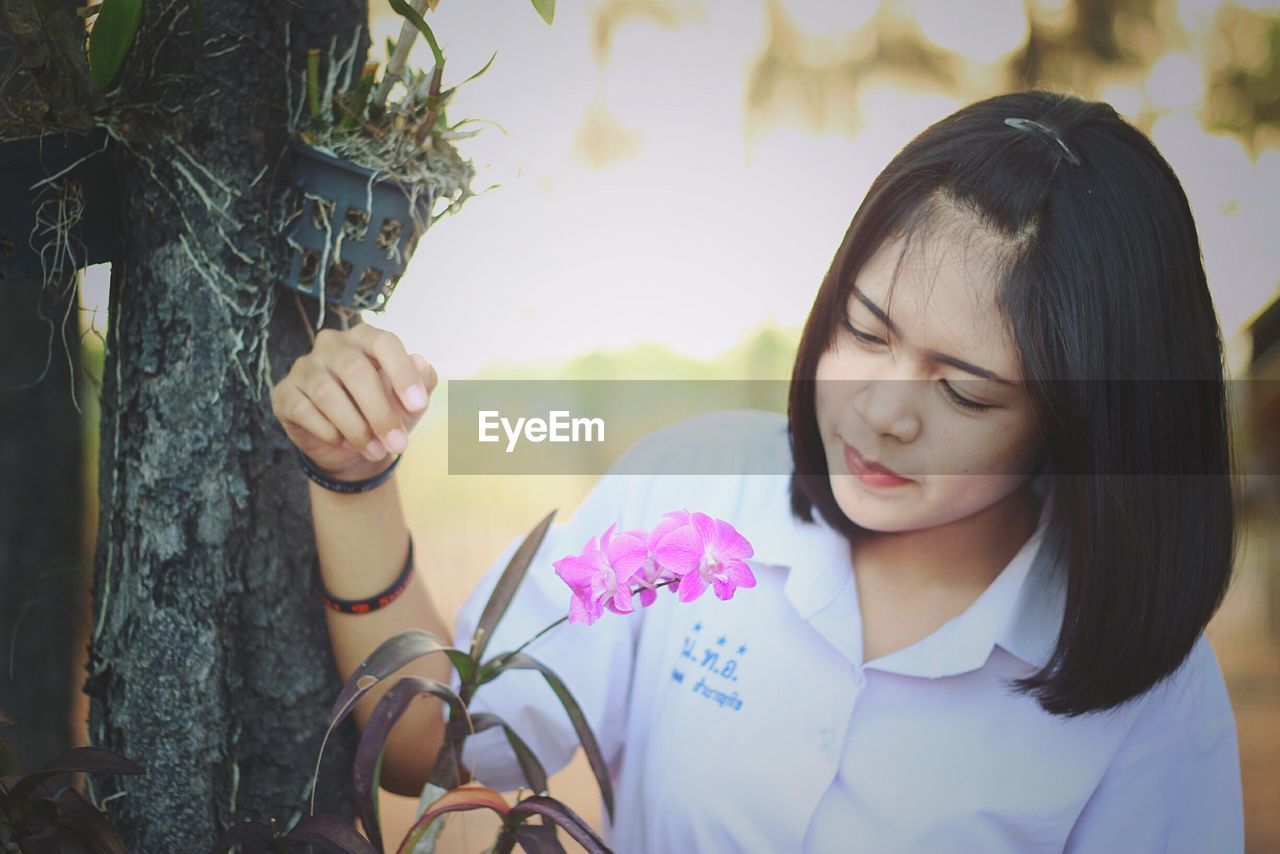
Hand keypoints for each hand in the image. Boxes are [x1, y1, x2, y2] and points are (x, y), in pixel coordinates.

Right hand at [271, 323, 438, 480]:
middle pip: (355, 370)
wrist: (351, 447)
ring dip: (356, 429)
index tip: (418, 406)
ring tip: (376, 451)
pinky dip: (329, 432)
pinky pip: (304, 410)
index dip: (402, 373)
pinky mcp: (285, 393)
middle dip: (380, 412)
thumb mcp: (410, 402)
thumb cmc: (385, 413)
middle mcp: (331, 344)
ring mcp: (304, 366)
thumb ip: (423, 382)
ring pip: (327, 393)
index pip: (384, 342)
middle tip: (398, 444)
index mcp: (365, 338)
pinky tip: (346, 445)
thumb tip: (422, 363)